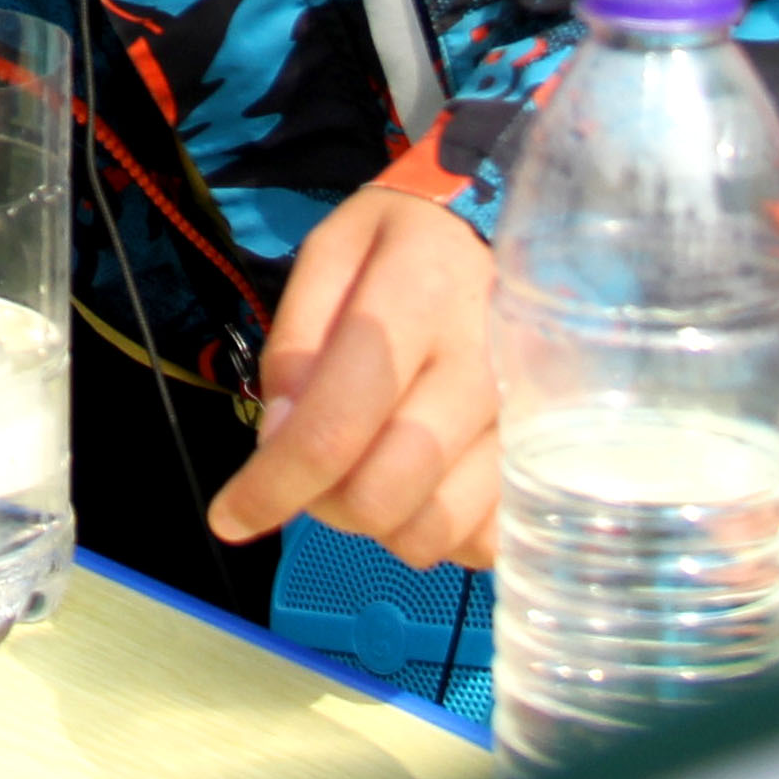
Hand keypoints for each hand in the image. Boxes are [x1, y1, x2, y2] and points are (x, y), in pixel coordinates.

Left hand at [206, 182, 500, 568]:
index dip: (277, 484)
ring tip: (363, 473)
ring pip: (434, 528)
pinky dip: (438, 533)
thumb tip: (276, 441)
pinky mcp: (548, 460)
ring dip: (377, 525)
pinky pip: (485, 540)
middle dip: (323, 505)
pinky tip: (419, 488)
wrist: (500, 238)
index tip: (230, 517)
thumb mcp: (329, 255)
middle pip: (385, 491)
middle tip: (310, 473)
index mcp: (419, 296)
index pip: (339, 421)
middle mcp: (484, 365)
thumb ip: (296, 341)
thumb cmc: (400, 246)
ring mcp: (528, 421)